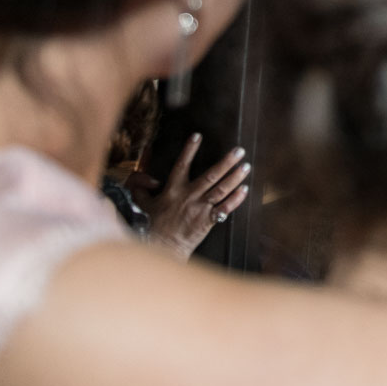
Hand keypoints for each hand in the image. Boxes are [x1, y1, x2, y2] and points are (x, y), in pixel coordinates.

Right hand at [135, 134, 250, 259]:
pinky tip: (244, 190)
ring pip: (221, 190)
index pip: (181, 165)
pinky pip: (224, 209)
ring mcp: (199, 209)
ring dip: (235, 178)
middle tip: (239, 151)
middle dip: (226, 162)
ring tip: (246, 166)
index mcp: (172, 190)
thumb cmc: (151, 226)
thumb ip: (140, 187)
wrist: (161, 249)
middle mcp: (188, 197)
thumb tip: (147, 177)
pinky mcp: (207, 222)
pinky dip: (235, 200)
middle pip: (211, 176)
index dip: (189, 150)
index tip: (198, 136)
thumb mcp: (141, 204)